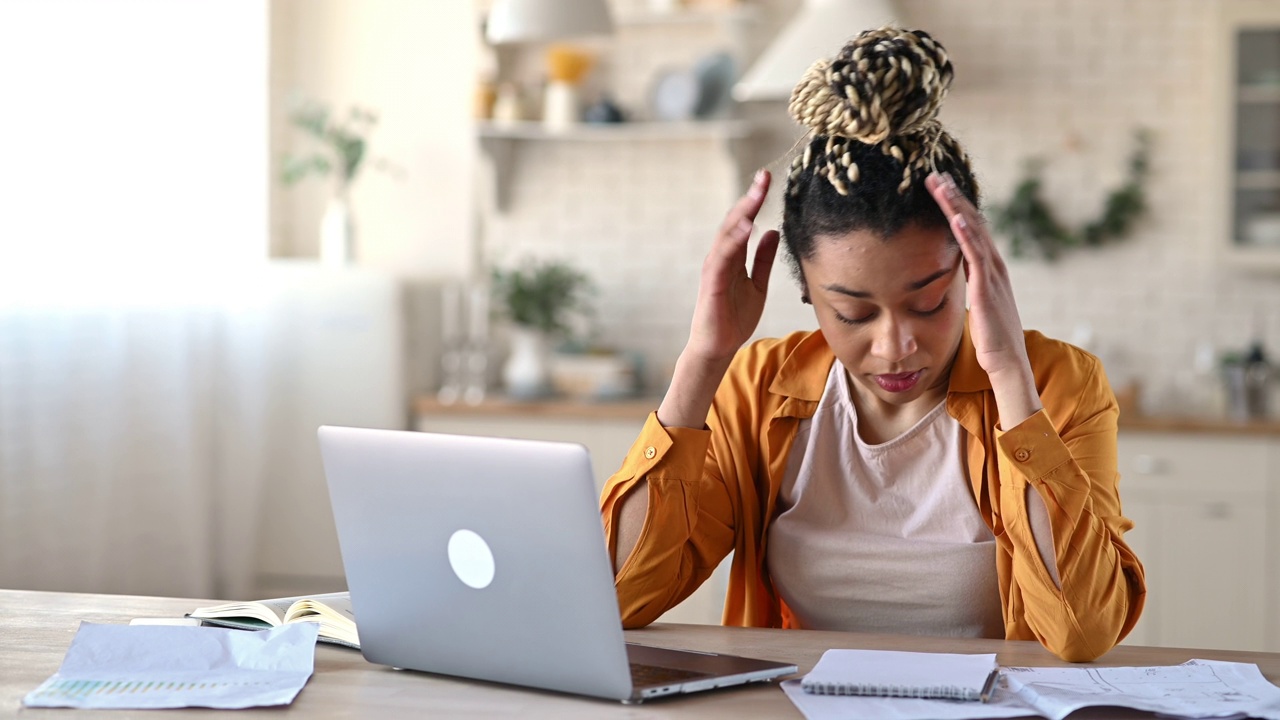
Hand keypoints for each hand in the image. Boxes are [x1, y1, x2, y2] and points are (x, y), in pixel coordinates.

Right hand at [685, 170, 779, 365]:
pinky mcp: (712, 284)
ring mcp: (715, 268)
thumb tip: (772, 231)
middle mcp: (721, 257)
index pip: (744, 222)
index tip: (767, 179)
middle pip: (735, 221)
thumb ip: (763, 259)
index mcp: (733, 256)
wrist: (718, 347)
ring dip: (741, 214)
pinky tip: (747, 228)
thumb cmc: (734, 318)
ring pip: (727, 235)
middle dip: (749, 198)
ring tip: (756, 196)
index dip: (755, 200)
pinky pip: (723, 258)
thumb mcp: (757, 284)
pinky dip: (734, 241)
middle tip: (763, 176)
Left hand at [926, 172, 1041, 424]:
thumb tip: (954, 282)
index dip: (958, 208)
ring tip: (941, 184)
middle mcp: (995, 269)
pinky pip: (977, 257)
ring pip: (975, 233)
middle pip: (975, 224)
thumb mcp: (977, 309)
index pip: (973, 232)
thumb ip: (969, 291)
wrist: (1008, 368)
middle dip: (955, 198)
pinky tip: (956, 217)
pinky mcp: (987, 291)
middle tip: (936, 175)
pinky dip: (967, 235)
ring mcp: (994, 278)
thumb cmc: (991, 344)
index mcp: (991, 272)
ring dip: (958, 207)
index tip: (941, 188)